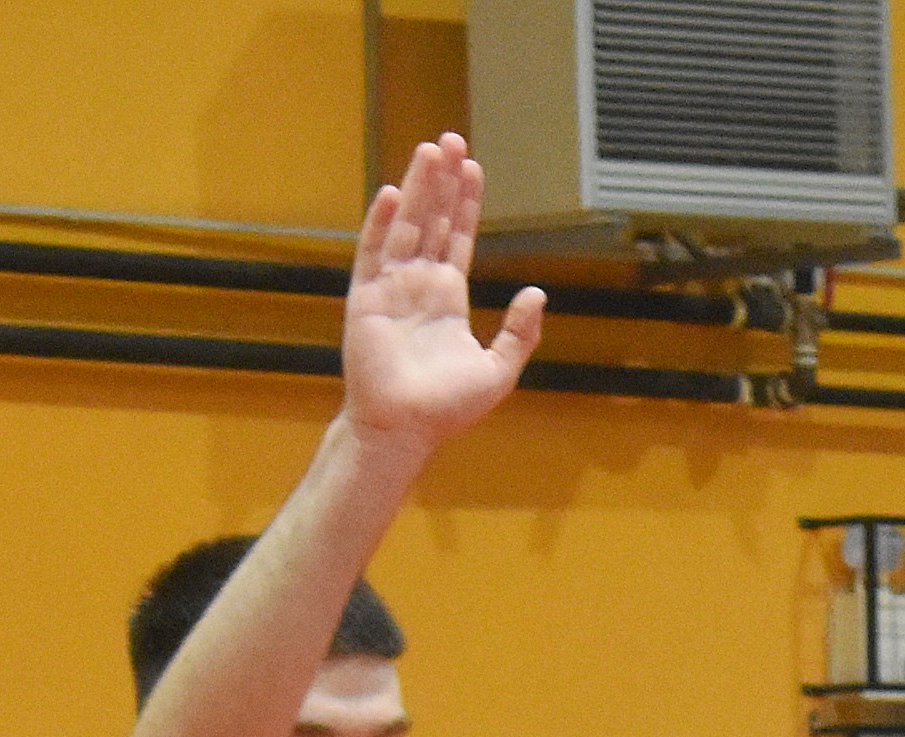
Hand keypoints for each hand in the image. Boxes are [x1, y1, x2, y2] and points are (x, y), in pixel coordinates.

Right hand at [341, 136, 545, 454]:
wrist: (405, 430)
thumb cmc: (447, 408)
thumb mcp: (498, 369)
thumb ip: (520, 332)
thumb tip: (537, 292)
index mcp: (448, 298)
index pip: (459, 238)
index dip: (466, 203)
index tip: (473, 168)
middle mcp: (420, 285)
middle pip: (433, 220)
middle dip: (443, 181)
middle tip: (451, 139)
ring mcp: (392, 288)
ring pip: (407, 226)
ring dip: (417, 188)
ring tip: (429, 150)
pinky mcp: (367, 298)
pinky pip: (373, 253)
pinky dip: (380, 223)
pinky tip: (390, 193)